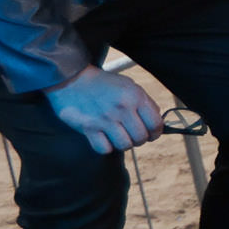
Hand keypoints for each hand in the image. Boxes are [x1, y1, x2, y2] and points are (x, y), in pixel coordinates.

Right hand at [46, 65, 164, 156]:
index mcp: (135, 97)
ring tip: (118, 136)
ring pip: (124, 145)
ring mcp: (105, 119)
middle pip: (141, 138)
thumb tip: (156, 123)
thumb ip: (144, 103)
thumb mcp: (129, 85)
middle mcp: (122, 108)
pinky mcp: (88, 127)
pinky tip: (104, 138)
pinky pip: (104, 149)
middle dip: (139, 139)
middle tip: (132, 134)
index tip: (151, 134)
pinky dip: (106, 147)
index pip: (156, 124)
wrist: (72, 79)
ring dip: (123, 144)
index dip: (156, 132)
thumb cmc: (103, 84)